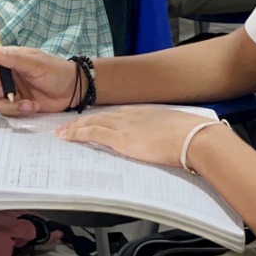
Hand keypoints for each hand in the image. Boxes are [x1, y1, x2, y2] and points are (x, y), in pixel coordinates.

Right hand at [0, 46, 77, 115]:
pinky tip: (32, 106)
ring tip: (28, 102)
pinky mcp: (11, 105)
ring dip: (6, 104)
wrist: (72, 90)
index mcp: (3, 58)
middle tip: (4, 90)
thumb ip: (15, 59)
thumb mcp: (37, 63)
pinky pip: (3, 111)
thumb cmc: (55, 70)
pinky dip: (16, 111)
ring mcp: (4, 91)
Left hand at [57, 106, 229, 169]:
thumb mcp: (173, 131)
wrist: (194, 138)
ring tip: (61, 132)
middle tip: (67, 125)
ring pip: (91, 123)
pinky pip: (92, 133)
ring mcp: (124, 125)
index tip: (90, 120)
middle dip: (81, 121)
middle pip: (99, 116)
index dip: (99, 117)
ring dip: (74, 127)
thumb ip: (162, 134)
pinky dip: (76, 134)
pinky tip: (66, 136)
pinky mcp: (120, 137)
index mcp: (143, 112)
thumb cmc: (190, 137)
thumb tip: (163, 142)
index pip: (114, 114)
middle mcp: (130, 115)